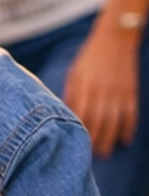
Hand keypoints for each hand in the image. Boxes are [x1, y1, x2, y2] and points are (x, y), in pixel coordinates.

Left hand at [62, 20, 139, 156]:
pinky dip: (128, 128)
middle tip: (88, 157)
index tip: (72, 144)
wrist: (115, 38)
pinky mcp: (131, 91)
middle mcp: (101, 90)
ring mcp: (118, 91)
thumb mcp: (74, 73)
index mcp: (83, 84)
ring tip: (104, 153)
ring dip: (109, 139)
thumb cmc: (89, 58)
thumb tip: (65, 115)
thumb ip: (70, 93)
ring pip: (114, 121)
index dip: (76, 131)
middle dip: (92, 140)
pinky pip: (131, 114)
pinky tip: (124, 140)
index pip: (78, 113)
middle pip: (97, 121)